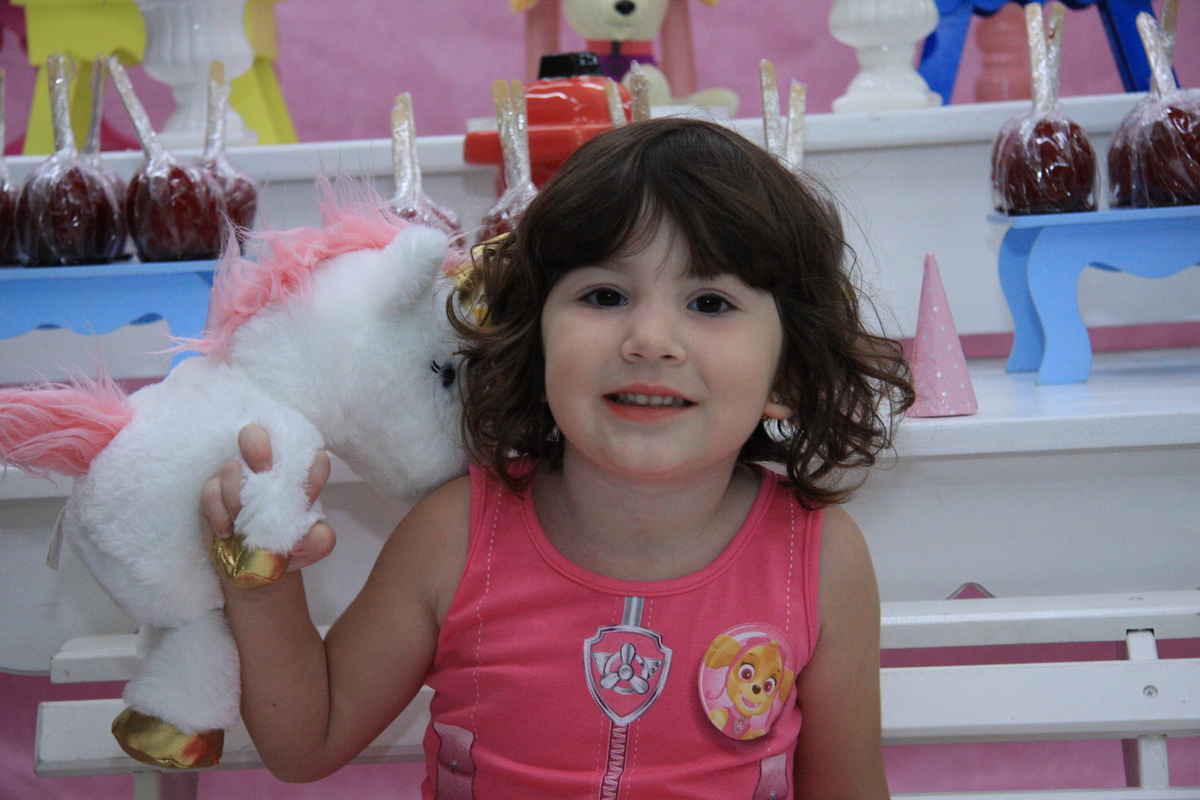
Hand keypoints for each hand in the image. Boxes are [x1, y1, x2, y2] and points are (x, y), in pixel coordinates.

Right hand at [200, 424, 335, 572]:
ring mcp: (238, 479)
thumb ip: (319, 540)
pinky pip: (211, 492)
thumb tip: (319, 534)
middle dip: (256, 444)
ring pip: (231, 466)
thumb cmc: (285, 546)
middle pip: (257, 436)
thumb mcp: (308, 547)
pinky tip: (227, 531)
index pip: (306, 456)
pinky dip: (219, 512)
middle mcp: (266, 470)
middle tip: (263, 468)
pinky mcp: (214, 494)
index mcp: (297, 478)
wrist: (252, 566)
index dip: (310, 462)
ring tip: (242, 519)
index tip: (312, 479)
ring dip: (236, 493)